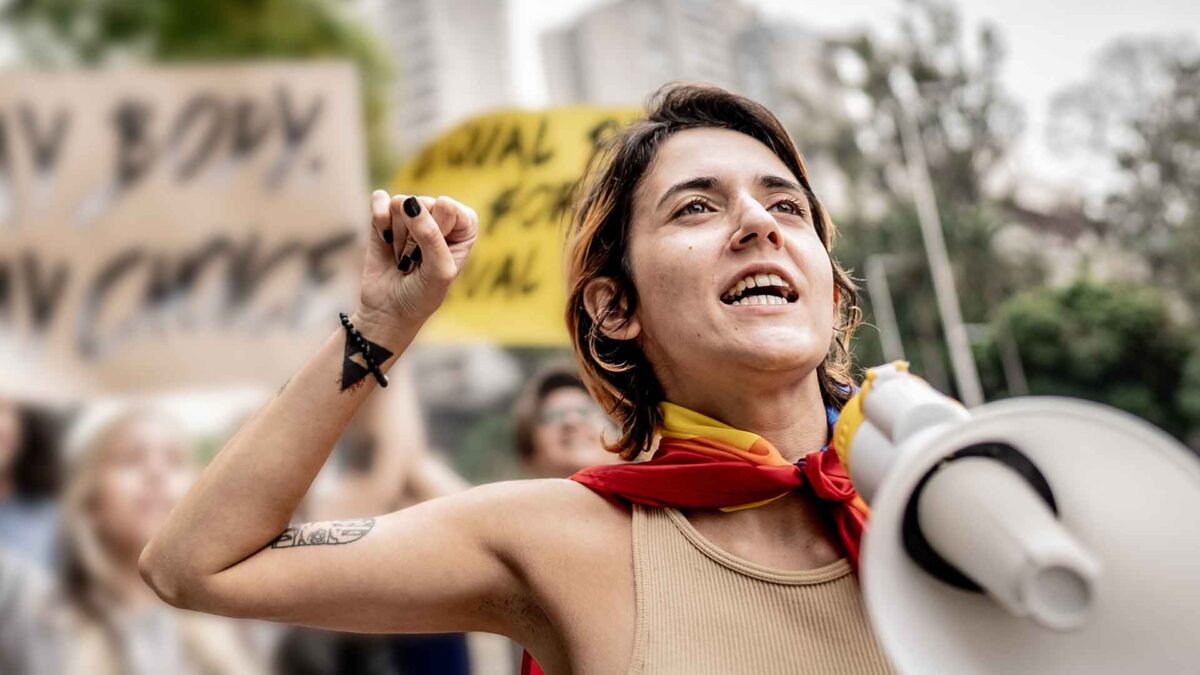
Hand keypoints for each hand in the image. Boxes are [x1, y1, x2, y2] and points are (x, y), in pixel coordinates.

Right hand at [356, 191, 477, 330]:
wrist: (389, 310)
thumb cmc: (423, 293)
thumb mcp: (439, 271)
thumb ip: (430, 235)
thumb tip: (408, 201)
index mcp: (464, 225)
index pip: (450, 207)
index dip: (439, 233)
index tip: (436, 256)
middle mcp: (439, 214)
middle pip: (424, 203)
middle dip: (416, 238)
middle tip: (416, 261)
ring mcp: (411, 213)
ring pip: (401, 203)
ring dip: (399, 237)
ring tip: (403, 257)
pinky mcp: (385, 215)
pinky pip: (380, 200)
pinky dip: (380, 219)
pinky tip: (385, 238)